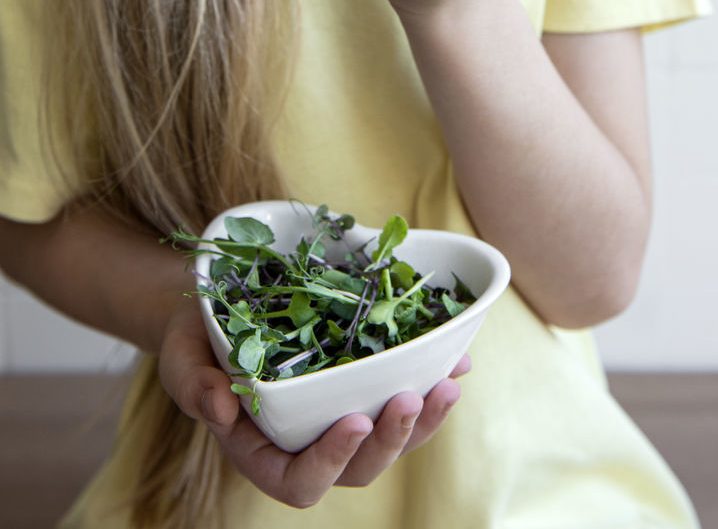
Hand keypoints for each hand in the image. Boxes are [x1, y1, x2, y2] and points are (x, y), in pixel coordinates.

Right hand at [159, 294, 468, 507]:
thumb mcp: (181, 359)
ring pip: (390, 440)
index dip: (332, 461)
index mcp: (263, 453)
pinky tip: (457, 358)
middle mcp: (308, 445)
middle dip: (391, 438)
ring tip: (449, 381)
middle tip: (413, 397)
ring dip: (425, 418)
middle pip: (359, 468)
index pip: (300, 482)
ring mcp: (339, 420)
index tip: (354, 420)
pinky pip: (402, 396)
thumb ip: (194, 386)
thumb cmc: (194, 343)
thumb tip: (220, 408)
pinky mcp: (363, 390)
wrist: (217, 313)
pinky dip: (431, 378)